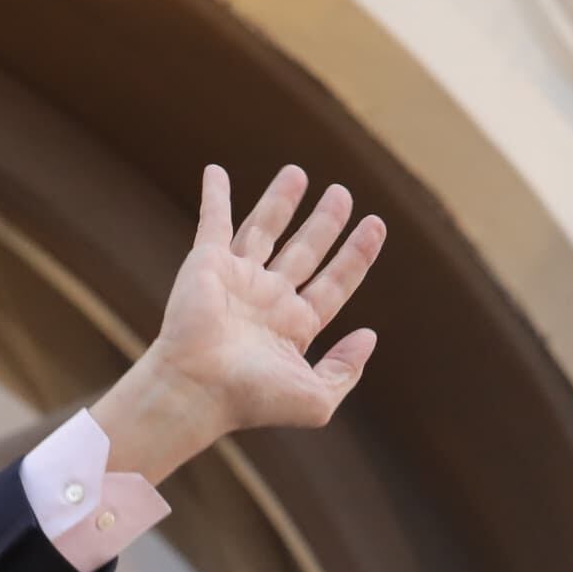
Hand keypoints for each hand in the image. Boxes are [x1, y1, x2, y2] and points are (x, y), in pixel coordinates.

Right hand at [85, 164, 384, 482]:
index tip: (375, 224)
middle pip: (305, 251)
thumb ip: (346, 370)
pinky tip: (216, 171)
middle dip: (325, 223)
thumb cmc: (251, 400)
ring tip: (299, 173)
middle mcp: (268, 300)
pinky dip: (215, 196)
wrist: (196, 390)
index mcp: (294, 327)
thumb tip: (369, 336)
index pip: (334, 283)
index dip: (357, 254)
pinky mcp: (207, 264)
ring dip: (280, 201)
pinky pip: (213, 221)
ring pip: (264, 230)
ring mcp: (237, 279)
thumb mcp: (317, 400)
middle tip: (343, 194)